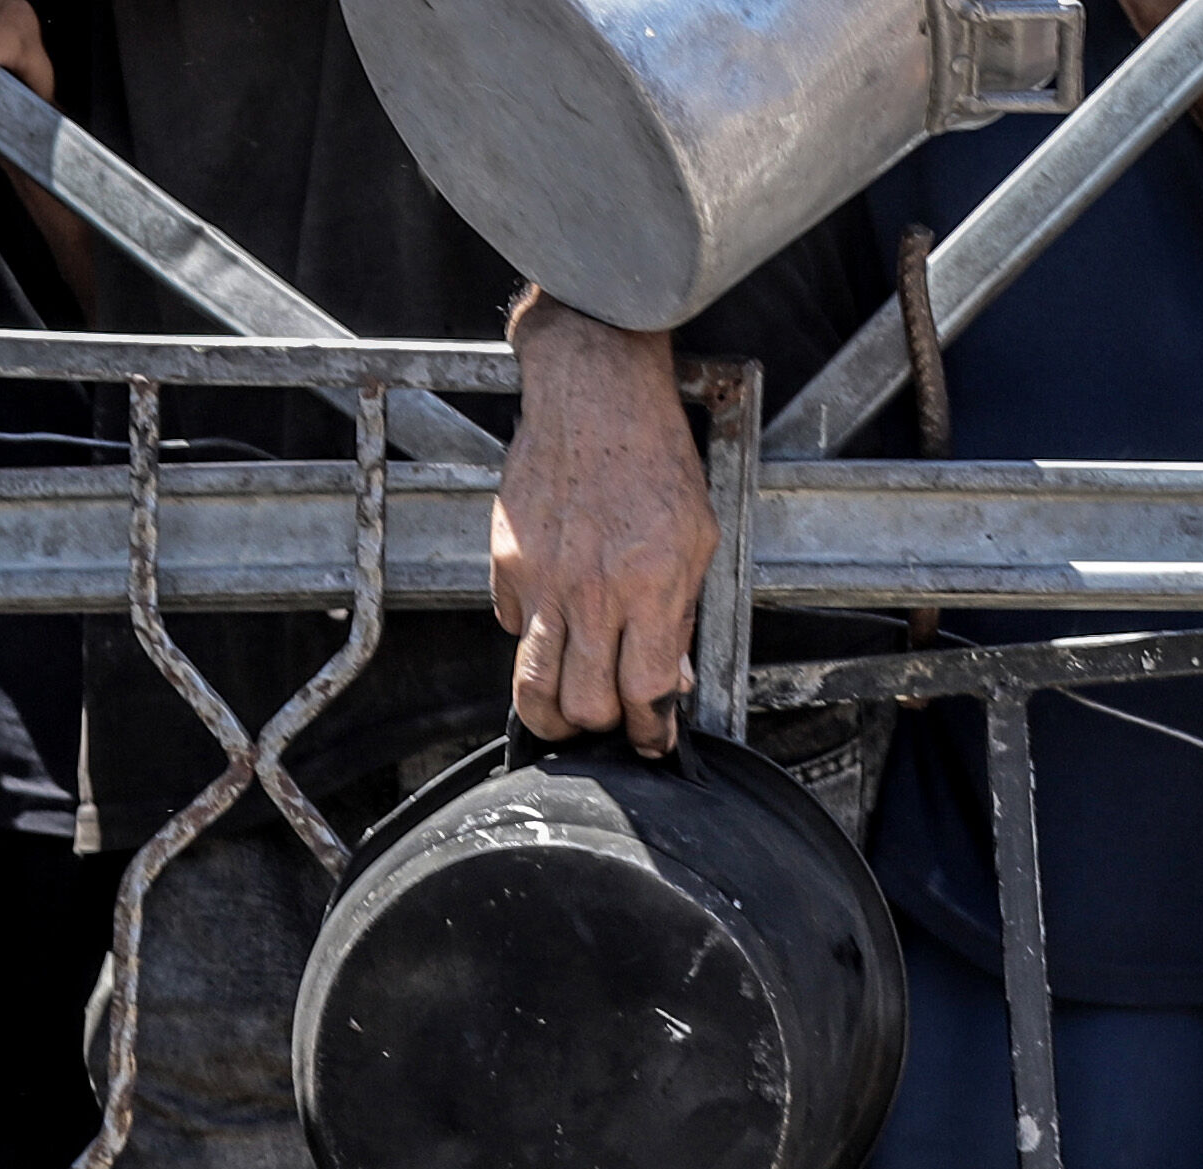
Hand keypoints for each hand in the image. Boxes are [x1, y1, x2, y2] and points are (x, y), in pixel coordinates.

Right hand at [489, 303, 715, 749]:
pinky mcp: (507, 561)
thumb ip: (681, 613)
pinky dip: (531, 641)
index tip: (653, 741)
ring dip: (552, 715)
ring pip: (534, 685)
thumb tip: (670, 678)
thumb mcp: (696, 538)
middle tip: (612, 723)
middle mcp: (592, 590)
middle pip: (586, 704)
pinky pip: (513, 628)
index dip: (651, 731)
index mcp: (649, 586)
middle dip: (603, 728)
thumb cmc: (653, 457)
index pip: (646, 692)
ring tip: (566, 716)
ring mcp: (543, 578)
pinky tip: (552, 628)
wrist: (594, 392)